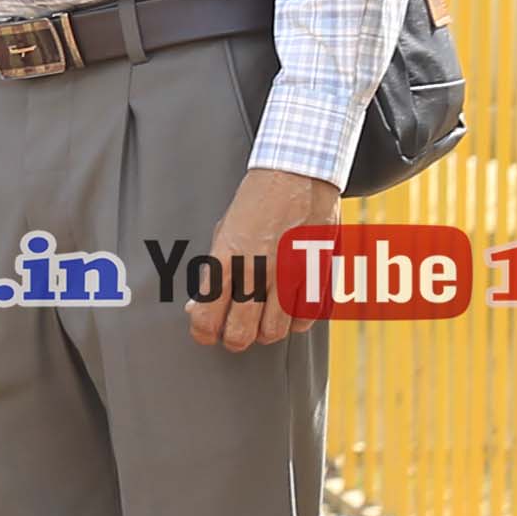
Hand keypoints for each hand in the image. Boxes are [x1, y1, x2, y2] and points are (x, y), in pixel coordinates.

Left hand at [190, 162, 333, 353]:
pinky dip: (295, 321)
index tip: (203, 332)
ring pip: (275, 331)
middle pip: (241, 332)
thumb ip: (214, 271)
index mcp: (229, 256)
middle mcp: (259, 268)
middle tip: (232, 335)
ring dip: (264, 333)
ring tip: (259, 323)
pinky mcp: (318, 273)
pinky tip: (287, 311)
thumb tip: (198, 306)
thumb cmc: (257, 201)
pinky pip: (307, 316)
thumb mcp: (223, 231)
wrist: (298, 175)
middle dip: (233, 340)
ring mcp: (291, 273)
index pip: (208, 313)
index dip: (202, 331)